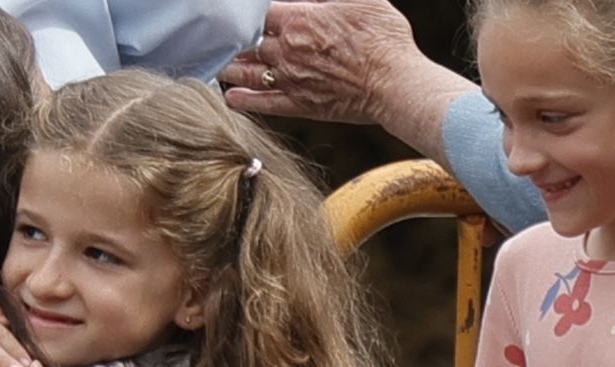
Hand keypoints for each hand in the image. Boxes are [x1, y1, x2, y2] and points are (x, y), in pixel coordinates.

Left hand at [218, 0, 419, 123]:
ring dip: (230, 69)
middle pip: (247, 43)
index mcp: (299, 21)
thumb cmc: (383, 39)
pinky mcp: (298, 104)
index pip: (260, 13)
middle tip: (222, 41)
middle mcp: (287, 51)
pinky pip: (262, 104)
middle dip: (234, 41)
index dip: (249, 13)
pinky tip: (231, 97)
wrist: (394, 82)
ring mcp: (289, 79)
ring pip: (247, 74)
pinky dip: (243, 101)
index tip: (242, 14)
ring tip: (221, 66)